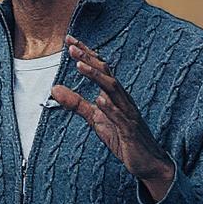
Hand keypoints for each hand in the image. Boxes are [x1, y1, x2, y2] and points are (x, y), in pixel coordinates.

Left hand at [51, 35, 174, 201]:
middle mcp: (123, 99)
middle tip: (72, 47)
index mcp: (114, 95)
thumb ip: (76, 103)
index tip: (70, 40)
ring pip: (113, 90)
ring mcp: (128, 114)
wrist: (148, 163)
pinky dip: (110, 108)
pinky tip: (100, 100)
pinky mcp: (130, 132)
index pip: (100, 68)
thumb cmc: (122, 138)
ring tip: (80, 66)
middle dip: (89, 59)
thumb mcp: (95, 119)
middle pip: (106, 73)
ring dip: (97, 77)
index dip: (86, 54)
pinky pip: (121, 118)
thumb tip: (54, 88)